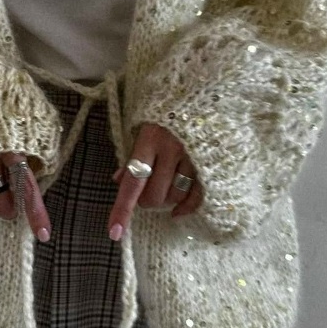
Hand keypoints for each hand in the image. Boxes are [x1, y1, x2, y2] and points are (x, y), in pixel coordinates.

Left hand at [108, 122, 202, 240]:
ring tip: (165, 185)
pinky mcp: (212, 165)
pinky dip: (185, 208)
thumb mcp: (145, 128)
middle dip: (146, 200)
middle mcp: (173, 149)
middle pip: (154, 196)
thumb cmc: (168, 113)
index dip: (122, 209)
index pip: (132, 181)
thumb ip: (133, 155)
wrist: (206, 94)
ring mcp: (195, 157)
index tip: (114, 233)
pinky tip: (177, 211)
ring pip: (175, 198)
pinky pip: (196, 198)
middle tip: (147, 191)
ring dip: (166, 200)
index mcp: (150, 138)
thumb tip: (118, 181)